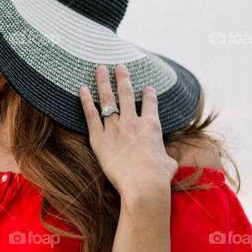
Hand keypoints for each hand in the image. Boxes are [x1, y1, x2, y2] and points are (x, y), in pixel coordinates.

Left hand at [79, 63, 178, 195]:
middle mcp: (133, 122)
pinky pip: (91, 115)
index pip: (150, 102)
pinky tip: (82, 89)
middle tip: (118, 66)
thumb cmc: (159, 178)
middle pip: (126, 93)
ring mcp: (115, 128)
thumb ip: (166, 156)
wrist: (144, 185)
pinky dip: (86, 100)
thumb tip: (168, 162)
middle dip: (122, 78)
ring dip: (103, 82)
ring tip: (99, 69)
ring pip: (108, 99)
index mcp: (152, 125)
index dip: (148, 93)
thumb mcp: (169, 163)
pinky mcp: (99, 138)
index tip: (146, 88)